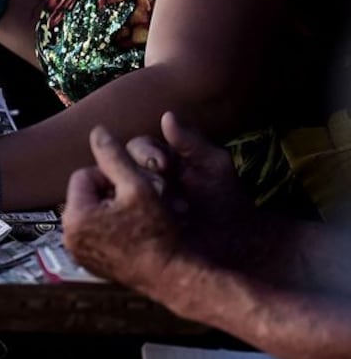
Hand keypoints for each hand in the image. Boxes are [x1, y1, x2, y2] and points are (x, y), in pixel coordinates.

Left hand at [62, 124, 184, 297]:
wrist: (176, 278)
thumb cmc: (159, 234)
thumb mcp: (138, 186)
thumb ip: (113, 156)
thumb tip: (96, 131)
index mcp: (74, 218)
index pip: (84, 175)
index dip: (111, 176)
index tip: (134, 188)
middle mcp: (70, 239)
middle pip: (88, 194)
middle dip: (111, 192)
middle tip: (139, 201)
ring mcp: (80, 254)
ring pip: (94, 212)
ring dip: (114, 208)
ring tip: (140, 216)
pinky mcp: (93, 265)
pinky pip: (98, 232)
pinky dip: (114, 227)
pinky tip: (137, 232)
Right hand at [124, 112, 258, 270]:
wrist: (239, 243)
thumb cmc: (228, 201)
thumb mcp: (213, 166)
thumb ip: (191, 141)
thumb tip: (167, 115)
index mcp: (162, 160)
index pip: (138, 147)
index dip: (146, 153)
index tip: (162, 165)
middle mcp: (145, 179)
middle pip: (123, 167)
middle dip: (142, 177)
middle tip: (163, 191)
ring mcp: (140, 204)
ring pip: (119, 192)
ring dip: (137, 198)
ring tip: (164, 211)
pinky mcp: (139, 228)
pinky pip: (122, 217)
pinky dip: (132, 218)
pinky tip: (150, 224)